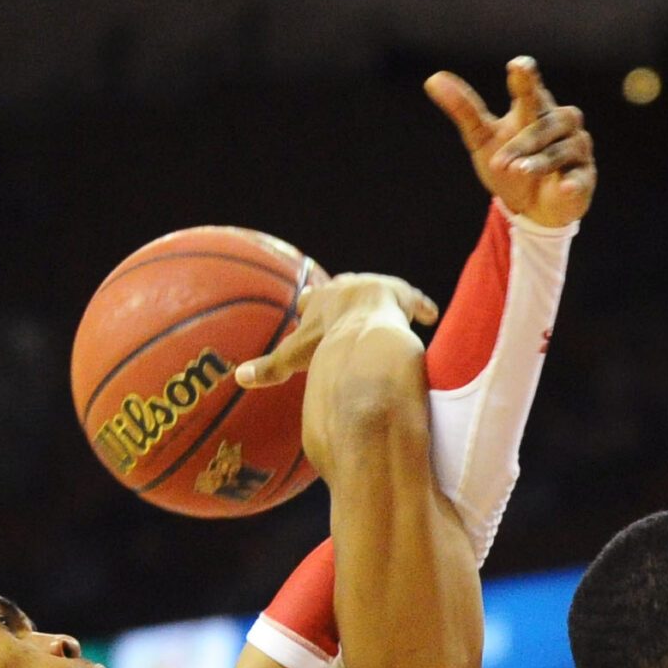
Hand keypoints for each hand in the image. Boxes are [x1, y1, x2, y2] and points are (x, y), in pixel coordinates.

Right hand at [233, 273, 438, 389]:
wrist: (362, 324)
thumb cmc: (327, 341)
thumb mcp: (295, 356)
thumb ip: (269, 368)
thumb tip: (237, 379)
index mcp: (321, 304)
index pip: (311, 301)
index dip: (311, 305)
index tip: (308, 304)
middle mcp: (346, 291)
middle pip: (342, 288)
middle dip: (344, 293)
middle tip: (348, 298)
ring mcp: (373, 290)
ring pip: (377, 291)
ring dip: (383, 300)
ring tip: (394, 310)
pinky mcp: (401, 295)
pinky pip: (414, 301)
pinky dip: (420, 307)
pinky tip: (430, 316)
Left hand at [424, 56, 595, 227]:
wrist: (530, 208)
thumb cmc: (509, 165)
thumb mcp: (482, 139)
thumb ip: (463, 109)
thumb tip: (432, 79)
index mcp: (536, 109)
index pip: (532, 90)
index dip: (527, 79)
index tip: (519, 66)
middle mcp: (561, 124)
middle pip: (546, 123)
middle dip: (524, 142)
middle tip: (500, 161)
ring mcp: (576, 150)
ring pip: (561, 149)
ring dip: (540, 161)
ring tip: (519, 170)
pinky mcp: (583, 178)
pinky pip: (580, 178)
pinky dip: (573, 182)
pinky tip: (564, 188)